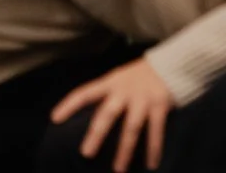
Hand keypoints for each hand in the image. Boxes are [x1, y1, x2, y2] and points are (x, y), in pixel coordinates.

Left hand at [52, 57, 174, 172]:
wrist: (170, 63)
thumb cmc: (139, 76)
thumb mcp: (119, 79)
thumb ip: (107, 96)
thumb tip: (90, 119)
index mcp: (110, 83)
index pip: (85, 93)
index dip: (69, 104)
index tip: (55, 118)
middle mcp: (124, 91)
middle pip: (107, 114)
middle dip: (96, 134)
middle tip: (86, 153)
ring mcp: (142, 99)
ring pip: (131, 128)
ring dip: (124, 150)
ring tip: (118, 169)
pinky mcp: (160, 106)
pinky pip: (156, 131)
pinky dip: (154, 149)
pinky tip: (151, 164)